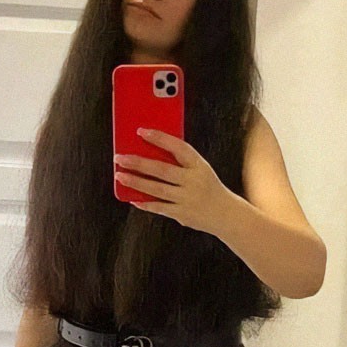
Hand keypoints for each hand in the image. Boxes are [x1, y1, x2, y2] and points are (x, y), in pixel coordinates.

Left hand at [114, 127, 235, 234]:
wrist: (227, 214)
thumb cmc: (208, 187)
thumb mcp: (200, 169)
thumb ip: (180, 162)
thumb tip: (150, 153)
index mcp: (199, 165)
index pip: (178, 147)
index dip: (159, 138)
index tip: (141, 132)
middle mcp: (193, 182)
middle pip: (162, 170)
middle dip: (138, 162)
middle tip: (120, 157)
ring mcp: (187, 199)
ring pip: (156, 189)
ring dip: (136, 182)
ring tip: (120, 175)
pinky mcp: (182, 214)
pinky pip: (159, 208)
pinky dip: (145, 203)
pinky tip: (132, 198)